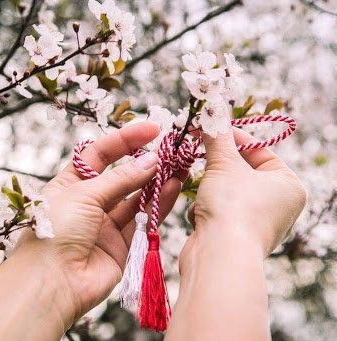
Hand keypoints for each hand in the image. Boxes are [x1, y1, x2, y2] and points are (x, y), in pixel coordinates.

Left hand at [15, 121, 182, 326]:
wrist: (50, 283)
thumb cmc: (55, 232)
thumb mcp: (84, 194)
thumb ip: (121, 179)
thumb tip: (150, 160)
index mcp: (69, 185)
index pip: (99, 155)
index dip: (124, 140)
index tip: (151, 129)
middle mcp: (88, 203)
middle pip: (121, 176)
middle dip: (145, 161)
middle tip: (171, 148)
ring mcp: (105, 225)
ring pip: (136, 198)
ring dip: (157, 181)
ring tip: (180, 164)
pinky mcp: (121, 246)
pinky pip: (143, 220)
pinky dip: (158, 204)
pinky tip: (173, 186)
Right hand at [182, 126, 306, 269]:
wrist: (219, 256)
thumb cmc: (233, 207)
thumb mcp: (224, 164)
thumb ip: (218, 137)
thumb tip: (211, 109)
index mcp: (289, 186)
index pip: (260, 151)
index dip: (233, 138)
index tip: (210, 128)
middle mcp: (278, 206)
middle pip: (241, 172)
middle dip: (217, 165)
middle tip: (198, 149)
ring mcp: (257, 224)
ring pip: (225, 192)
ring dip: (208, 189)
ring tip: (203, 191)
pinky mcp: (234, 238)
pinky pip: (218, 212)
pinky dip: (206, 210)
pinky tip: (202, 217)